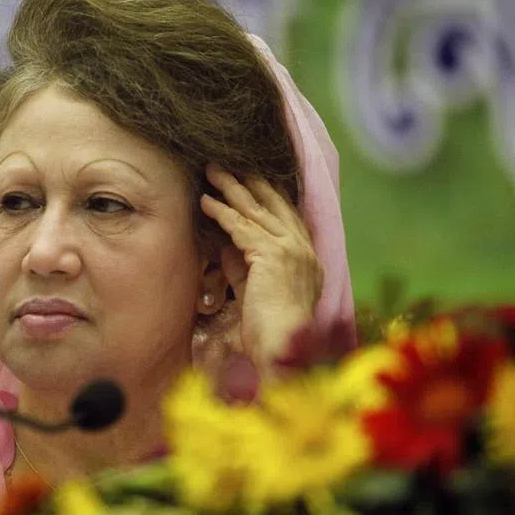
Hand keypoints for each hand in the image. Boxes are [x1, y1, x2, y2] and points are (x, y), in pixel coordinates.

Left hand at [199, 165, 322, 372]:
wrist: (283, 350)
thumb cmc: (271, 334)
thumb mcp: (256, 293)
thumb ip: (244, 269)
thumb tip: (226, 248)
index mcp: (307, 259)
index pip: (286, 217)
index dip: (268, 196)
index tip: (251, 180)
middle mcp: (303, 249)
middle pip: (274, 205)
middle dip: (250, 182)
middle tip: (229, 164)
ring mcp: (290, 249)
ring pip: (256, 210)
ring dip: (232, 188)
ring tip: (212, 171)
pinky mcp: (272, 255)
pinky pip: (241, 226)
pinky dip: (222, 212)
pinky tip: (206, 202)